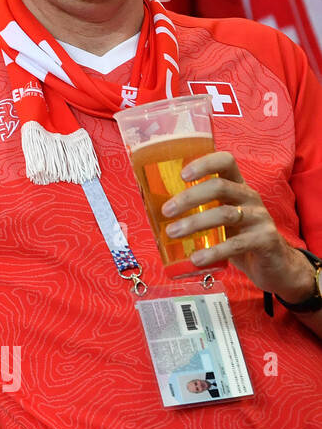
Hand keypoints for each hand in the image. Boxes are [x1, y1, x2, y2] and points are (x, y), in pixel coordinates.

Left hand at [160, 151, 314, 300]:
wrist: (276, 266)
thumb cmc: (239, 237)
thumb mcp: (220, 219)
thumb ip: (198, 211)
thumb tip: (153, 212)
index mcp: (238, 186)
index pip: (226, 162)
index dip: (204, 163)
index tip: (182, 174)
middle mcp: (250, 197)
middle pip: (220, 187)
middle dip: (189, 198)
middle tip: (166, 211)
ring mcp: (260, 218)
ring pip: (225, 214)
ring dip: (195, 223)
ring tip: (172, 233)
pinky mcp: (266, 240)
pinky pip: (236, 244)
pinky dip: (213, 251)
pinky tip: (196, 258)